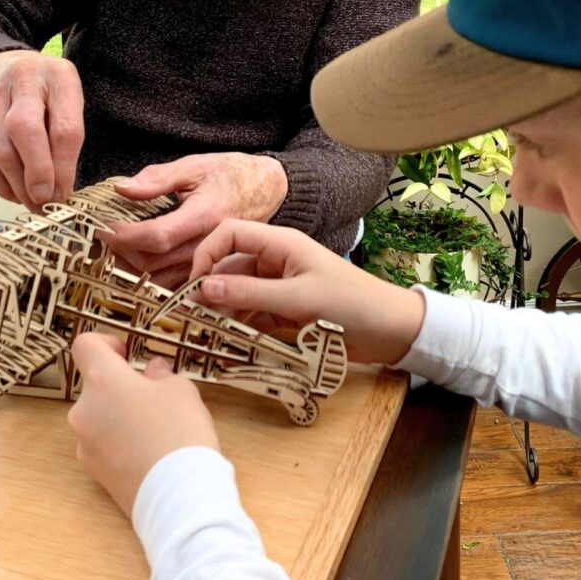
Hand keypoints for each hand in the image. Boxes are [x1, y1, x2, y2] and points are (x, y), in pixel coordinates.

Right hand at [0, 50, 83, 210]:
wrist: (2, 63)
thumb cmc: (46, 89)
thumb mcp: (69, 99)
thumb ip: (68, 136)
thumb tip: (61, 189)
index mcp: (59, 77)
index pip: (64, 127)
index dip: (65, 167)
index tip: (65, 193)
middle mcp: (23, 81)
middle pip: (25, 131)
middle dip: (37, 174)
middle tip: (47, 202)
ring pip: (0, 150)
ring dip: (18, 186)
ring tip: (35, 204)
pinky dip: (1, 184)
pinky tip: (16, 194)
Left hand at [67, 333, 219, 516]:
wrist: (178, 496)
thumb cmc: (180, 432)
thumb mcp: (181, 390)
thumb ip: (161, 374)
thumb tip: (151, 373)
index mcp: (103, 381)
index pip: (85, 345)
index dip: (106, 343)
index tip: (129, 355)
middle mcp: (84, 410)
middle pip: (95, 385)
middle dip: (121, 386)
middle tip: (154, 396)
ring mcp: (85, 444)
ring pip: (99, 416)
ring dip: (119, 414)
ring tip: (155, 428)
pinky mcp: (93, 472)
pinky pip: (103, 443)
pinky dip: (119, 441)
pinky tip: (148, 451)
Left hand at [105, 153, 287, 287]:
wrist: (269, 189)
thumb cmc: (233, 174)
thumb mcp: (195, 166)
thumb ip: (158, 178)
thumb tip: (122, 188)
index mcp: (205, 216)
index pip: (158, 236)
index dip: (126, 236)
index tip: (102, 228)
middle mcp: (208, 244)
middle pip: (154, 263)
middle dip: (120, 254)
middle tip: (99, 239)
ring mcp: (210, 261)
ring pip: (161, 279)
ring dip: (131, 269)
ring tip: (110, 252)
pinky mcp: (209, 269)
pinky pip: (174, 284)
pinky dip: (149, 279)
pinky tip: (132, 265)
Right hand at [190, 220, 425, 364]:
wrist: (391, 331)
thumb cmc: (351, 304)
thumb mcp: (298, 298)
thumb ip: (250, 294)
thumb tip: (203, 288)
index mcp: (280, 243)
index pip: (229, 233)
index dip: (206, 254)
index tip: (193, 286)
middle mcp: (275, 260)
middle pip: (229, 267)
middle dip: (209, 290)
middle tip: (189, 319)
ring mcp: (280, 286)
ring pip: (239, 295)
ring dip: (223, 312)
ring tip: (204, 336)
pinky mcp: (285, 311)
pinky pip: (253, 316)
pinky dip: (240, 328)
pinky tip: (227, 346)